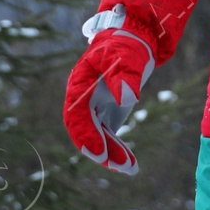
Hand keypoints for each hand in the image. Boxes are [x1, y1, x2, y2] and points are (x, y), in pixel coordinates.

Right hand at [62, 8, 155, 175]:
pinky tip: (131, 163)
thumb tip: (127, 98)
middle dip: (102, 151)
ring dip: (113, 154)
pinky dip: (118, 150)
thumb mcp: (125, 57)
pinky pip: (109, 137)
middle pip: (87, 132)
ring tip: (131, 168)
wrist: (134, 40)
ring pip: (99, 138)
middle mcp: (82, 101)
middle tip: (122, 166)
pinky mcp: (107, 115)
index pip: (76, 117)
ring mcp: (94, 109)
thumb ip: (124, 76)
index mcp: (79, 86)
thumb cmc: (126, 46)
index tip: (99, 153)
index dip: (86, 136)